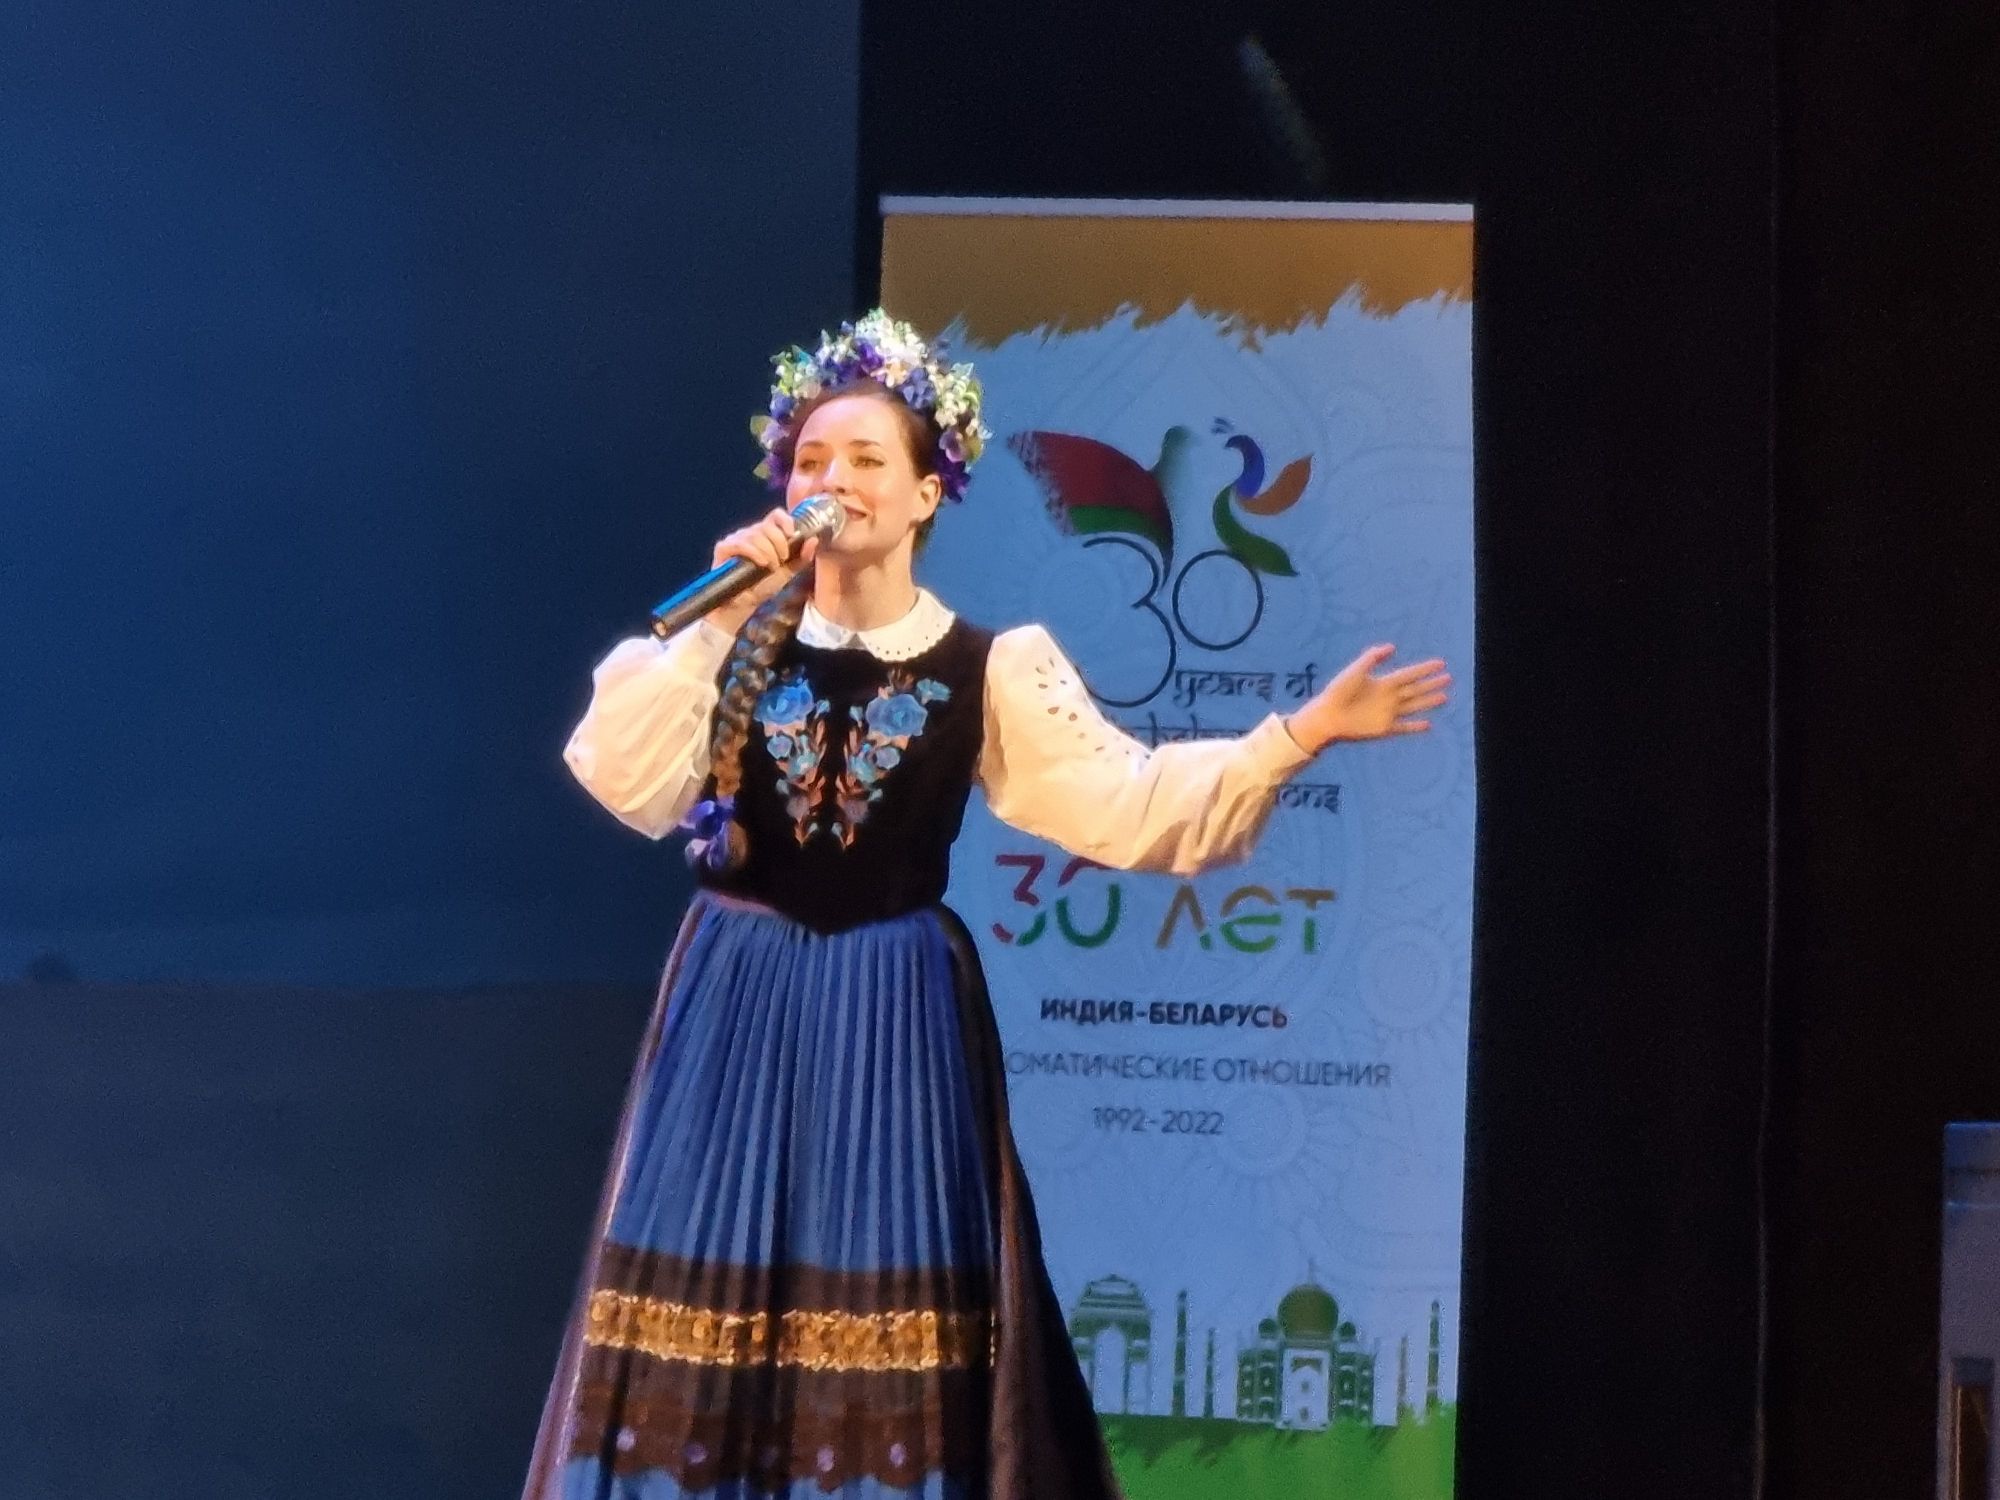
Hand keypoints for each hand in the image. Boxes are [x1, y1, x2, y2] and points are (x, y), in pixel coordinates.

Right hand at [703, 506, 818, 635]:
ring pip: (756, 534)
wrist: (744, 604)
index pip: (775, 515)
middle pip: (768, 525)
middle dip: (779, 543)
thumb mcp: (788, 572)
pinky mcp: (724, 547)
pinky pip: (741, 543)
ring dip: (768, 552)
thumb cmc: (764, 586)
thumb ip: (801, 557)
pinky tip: (761, 563)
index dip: (785, 520)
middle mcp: (750, 533)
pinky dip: (754, 552)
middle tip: (781, 560)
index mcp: (766, 535)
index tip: (792, 533)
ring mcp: (736, 539)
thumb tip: (814, 540)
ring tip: (770, 567)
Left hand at [1285, 645, 1450, 752]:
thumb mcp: (1356, 670)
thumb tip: (1392, 647)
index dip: (1425, 669)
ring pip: (1414, 706)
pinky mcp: (1384, 729)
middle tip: (1449, 678)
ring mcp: (1387, 713)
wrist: (1327, 716)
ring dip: (1429, 702)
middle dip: (1432, 684)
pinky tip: (1429, 725)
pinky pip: (1404, 727)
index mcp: (1383, 682)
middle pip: (1415, 689)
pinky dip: (1416, 727)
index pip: (1409, 674)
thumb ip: (1372, 657)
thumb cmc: (1338, 691)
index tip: (1441, 663)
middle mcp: (1389, 697)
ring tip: (1445, 697)